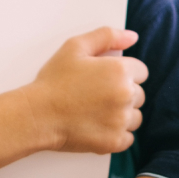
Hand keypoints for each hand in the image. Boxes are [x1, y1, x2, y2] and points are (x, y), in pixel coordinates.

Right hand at [25, 27, 146, 153]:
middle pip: (140, 94)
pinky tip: (98, 126)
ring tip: (97, 111)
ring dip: (122, 115)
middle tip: (97, 95)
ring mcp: (121, 121)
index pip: (141, 72)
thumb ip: (107, 36)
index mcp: (120, 71)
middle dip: (123, 93)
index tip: (105, 79)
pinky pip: (128, 138)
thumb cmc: (53, 81)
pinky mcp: (114, 142)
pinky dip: (116, 134)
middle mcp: (126, 96)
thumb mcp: (75, 46)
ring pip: (136, 117)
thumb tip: (132, 37)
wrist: (37, 115)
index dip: (123, 73)